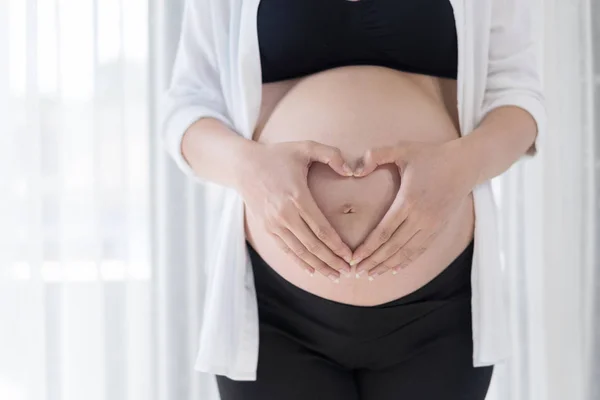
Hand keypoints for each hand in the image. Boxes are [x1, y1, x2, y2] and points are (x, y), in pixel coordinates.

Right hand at [238, 140, 353, 281]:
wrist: (243, 165)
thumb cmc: (278, 155)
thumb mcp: (305, 146)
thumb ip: (331, 154)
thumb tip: (352, 170)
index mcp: (297, 196)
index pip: (321, 228)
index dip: (337, 245)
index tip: (350, 255)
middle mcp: (284, 214)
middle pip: (312, 245)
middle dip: (332, 260)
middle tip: (348, 271)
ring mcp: (273, 223)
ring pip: (299, 251)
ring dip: (318, 265)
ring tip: (334, 275)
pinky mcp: (266, 228)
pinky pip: (285, 249)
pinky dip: (299, 262)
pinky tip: (313, 270)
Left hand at [351, 139, 477, 278]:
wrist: (466, 164)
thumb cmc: (431, 155)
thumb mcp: (403, 149)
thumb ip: (377, 155)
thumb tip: (355, 169)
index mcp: (408, 201)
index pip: (384, 231)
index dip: (368, 248)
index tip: (354, 258)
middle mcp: (420, 218)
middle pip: (392, 247)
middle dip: (373, 262)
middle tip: (356, 273)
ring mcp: (432, 225)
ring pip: (406, 252)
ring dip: (388, 265)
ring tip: (371, 275)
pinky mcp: (439, 228)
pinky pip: (421, 250)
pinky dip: (407, 261)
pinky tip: (394, 269)